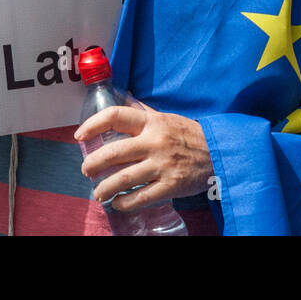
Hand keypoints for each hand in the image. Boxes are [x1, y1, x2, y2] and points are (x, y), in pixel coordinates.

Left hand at [75, 104, 211, 210]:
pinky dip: (125, 203)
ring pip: (124, 178)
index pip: (115, 116)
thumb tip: (121, 95)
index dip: (93, 125)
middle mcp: (154, 142)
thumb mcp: (165, 117)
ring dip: (105, 188)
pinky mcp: (171, 185)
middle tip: (86, 170)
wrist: (220, 152)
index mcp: (151, 122)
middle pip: (114, 152)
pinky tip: (118, 203)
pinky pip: (142, 197)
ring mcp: (163, 165)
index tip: (79, 135)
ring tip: (98, 192)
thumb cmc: (189, 134)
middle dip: (93, 164)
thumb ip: (142, 111)